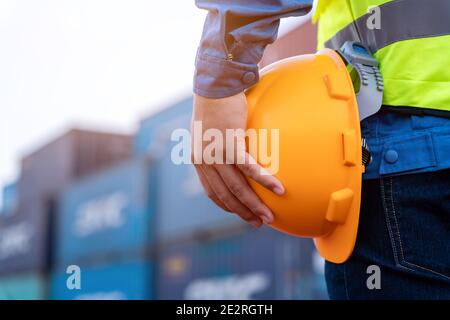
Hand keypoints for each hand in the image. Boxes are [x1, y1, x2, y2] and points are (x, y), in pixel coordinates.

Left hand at [191, 93, 284, 227]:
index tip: (240, 213)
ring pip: (237, 187)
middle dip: (243, 212)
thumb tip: (234, 153)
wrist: (214, 86)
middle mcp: (206, 161)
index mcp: (200, 159)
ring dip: (254, 205)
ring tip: (268, 217)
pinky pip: (250, 168)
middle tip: (258, 223)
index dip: (227, 206)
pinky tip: (279, 190)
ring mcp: (217, 154)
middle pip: (226, 195)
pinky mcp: (231, 144)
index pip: (212, 192)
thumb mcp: (210, 130)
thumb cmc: (215, 105)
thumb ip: (217, 145)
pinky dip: (264, 181)